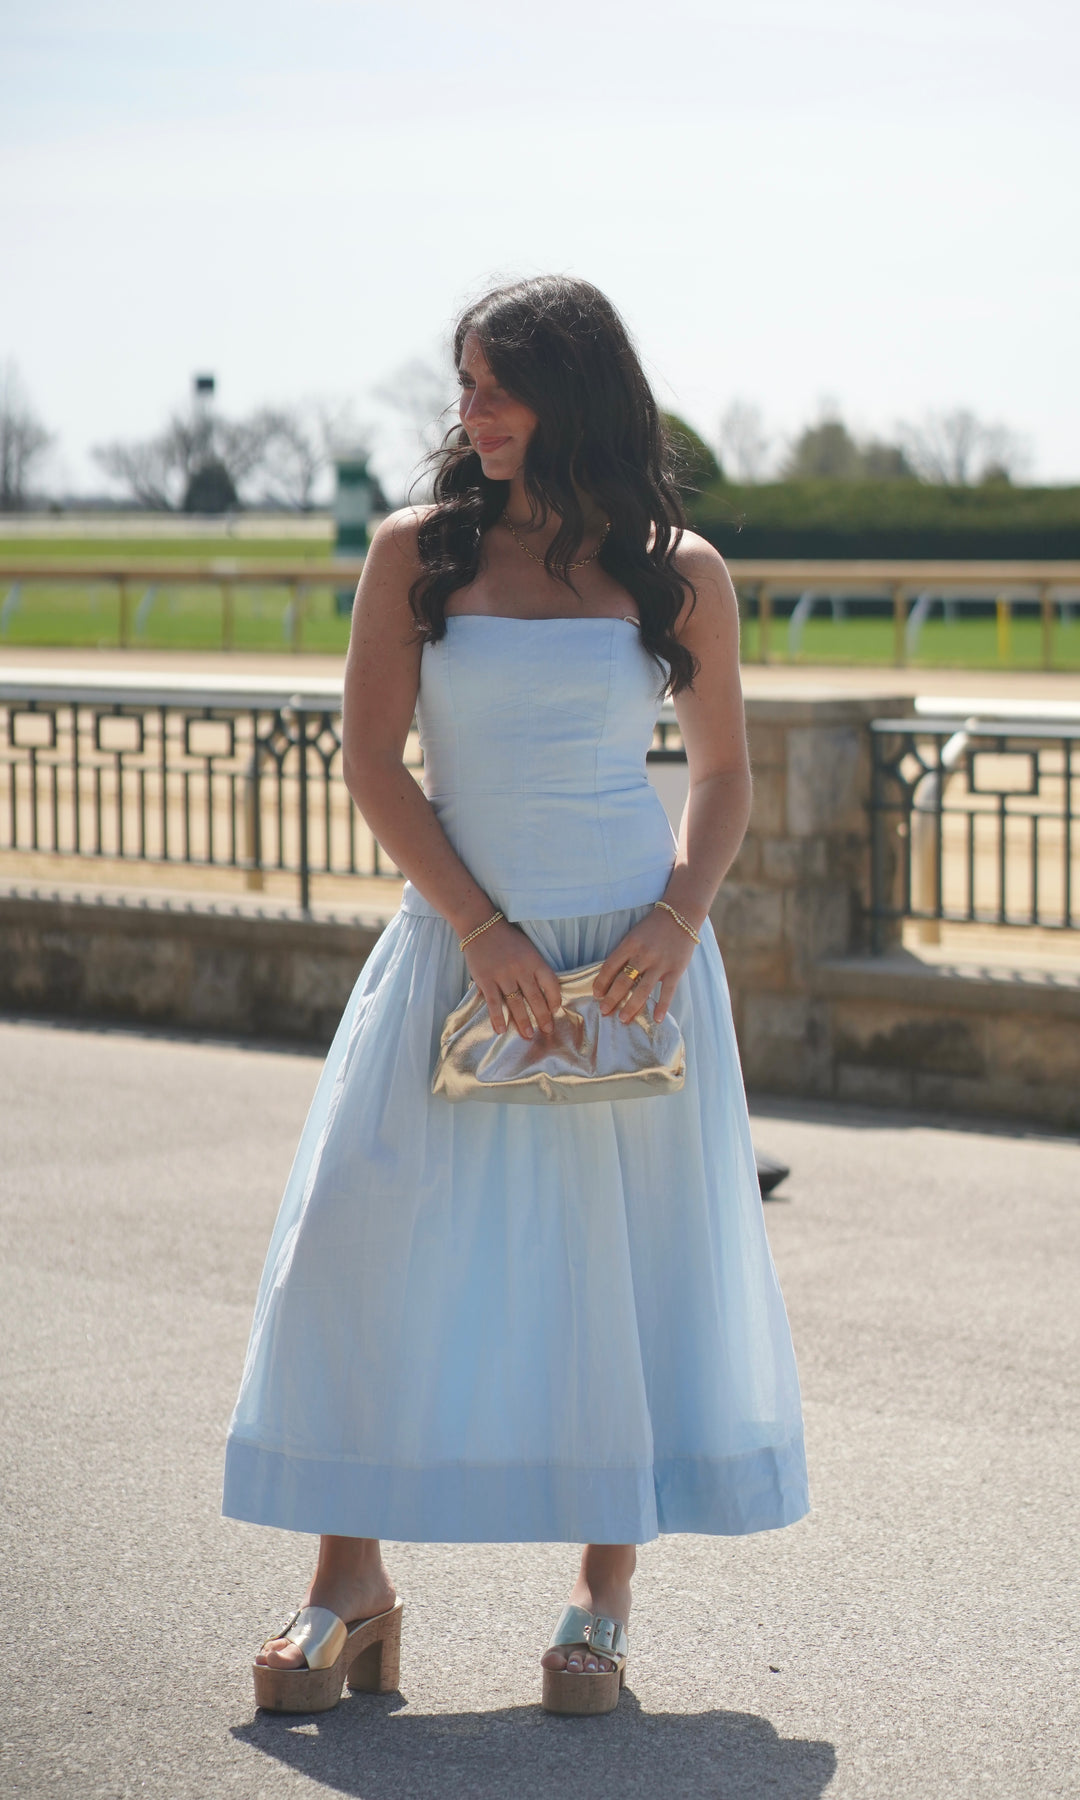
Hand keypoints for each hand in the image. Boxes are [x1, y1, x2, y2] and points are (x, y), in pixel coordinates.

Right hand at [463, 919, 562, 1039]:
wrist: (480, 926)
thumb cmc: (506, 938)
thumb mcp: (527, 949)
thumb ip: (534, 968)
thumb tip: (543, 991)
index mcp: (534, 960)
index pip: (551, 983)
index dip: (555, 999)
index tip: (556, 1010)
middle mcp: (521, 969)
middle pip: (535, 997)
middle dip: (542, 1016)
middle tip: (548, 1030)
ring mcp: (503, 975)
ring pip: (515, 1003)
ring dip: (523, 1021)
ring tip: (528, 1035)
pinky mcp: (486, 980)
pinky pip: (494, 1003)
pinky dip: (497, 1018)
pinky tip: (501, 1030)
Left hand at [592, 908, 699, 1024]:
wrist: (680, 915)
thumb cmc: (653, 927)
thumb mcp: (633, 935)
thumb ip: (624, 954)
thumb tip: (611, 977)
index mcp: (629, 944)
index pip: (610, 967)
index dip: (601, 983)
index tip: (596, 995)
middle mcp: (643, 955)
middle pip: (623, 982)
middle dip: (612, 999)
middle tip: (604, 1011)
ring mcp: (660, 963)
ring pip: (642, 990)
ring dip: (631, 1006)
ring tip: (623, 1019)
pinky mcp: (676, 969)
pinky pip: (668, 992)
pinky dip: (662, 1006)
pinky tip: (657, 1019)